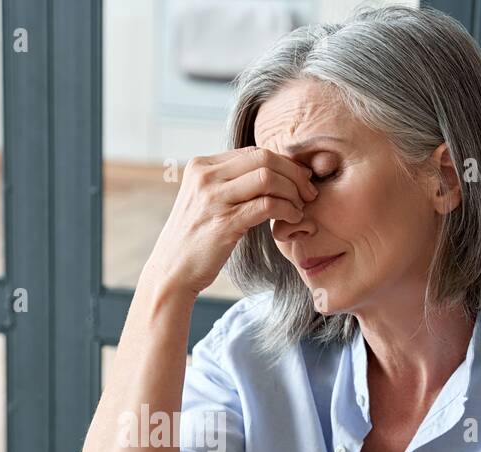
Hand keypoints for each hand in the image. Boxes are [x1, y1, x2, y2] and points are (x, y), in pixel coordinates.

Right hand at [143, 146, 318, 295]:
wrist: (172, 271)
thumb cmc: (195, 238)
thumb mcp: (206, 200)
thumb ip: (229, 183)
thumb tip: (269, 171)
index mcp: (201, 166)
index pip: (253, 152)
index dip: (283, 163)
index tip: (299, 179)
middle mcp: (205, 177)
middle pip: (264, 158)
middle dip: (294, 173)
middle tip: (308, 192)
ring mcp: (213, 199)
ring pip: (268, 178)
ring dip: (293, 191)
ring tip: (301, 207)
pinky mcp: (224, 223)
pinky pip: (267, 205)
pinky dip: (287, 209)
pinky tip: (293, 218)